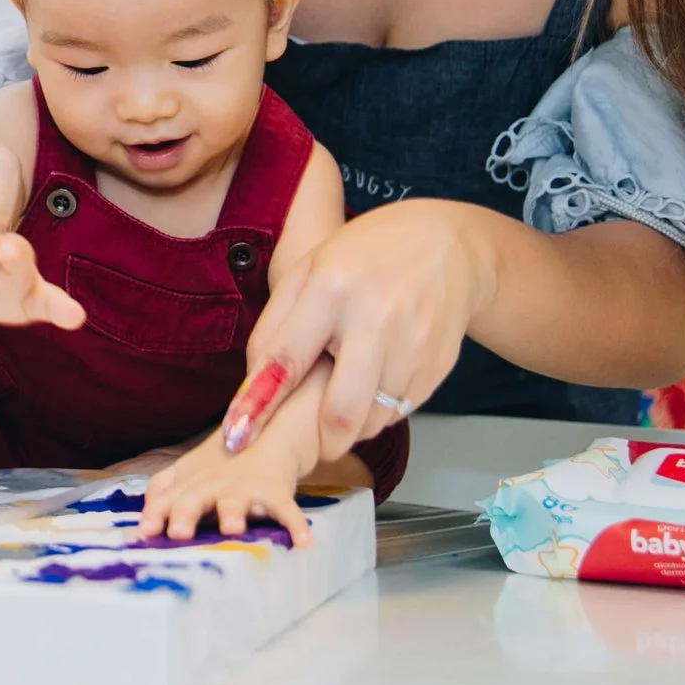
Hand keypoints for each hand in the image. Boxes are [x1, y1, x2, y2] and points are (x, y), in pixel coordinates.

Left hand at [141, 364, 330, 542]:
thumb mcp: (186, 475)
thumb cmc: (219, 464)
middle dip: (185, 513)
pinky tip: (303, 544)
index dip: (155, 512)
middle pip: (194, 498)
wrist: (268, 432)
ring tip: (231, 528)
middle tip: (178, 533)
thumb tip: (143, 525)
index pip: (165, 496)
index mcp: (188, 482)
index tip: (146, 531)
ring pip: (235, 501)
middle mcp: (212, 485)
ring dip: (233, 513)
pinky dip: (295, 525)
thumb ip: (162, 494)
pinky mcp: (275, 490)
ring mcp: (244, 487)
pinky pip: (286, 510)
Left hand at [246, 199, 491, 462]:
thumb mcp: (308, 268)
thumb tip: (253, 386)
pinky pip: (399, 412)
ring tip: (343, 394)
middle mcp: (377, 319)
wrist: (447, 244)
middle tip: (309, 439)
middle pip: (342, 413)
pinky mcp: (438, 365)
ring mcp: (414, 345)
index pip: (286, 360)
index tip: (237, 433)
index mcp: (333, 289)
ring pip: (372, 421)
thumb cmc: (367, 256)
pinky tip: (372, 382)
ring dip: (351, 426)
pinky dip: (378, 412)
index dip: (258, 404)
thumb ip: (276, 326)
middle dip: (319, 441)